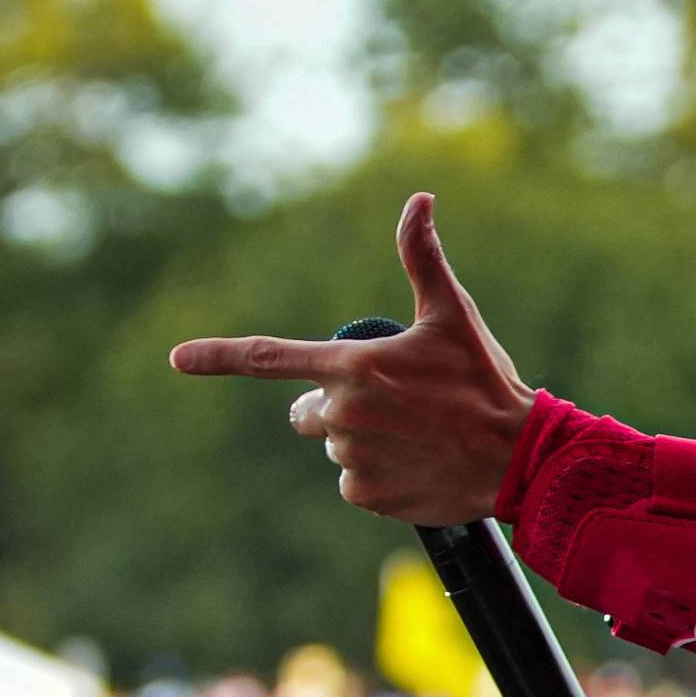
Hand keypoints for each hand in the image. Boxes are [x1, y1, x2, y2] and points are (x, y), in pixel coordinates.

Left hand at [167, 194, 538, 526]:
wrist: (519, 457)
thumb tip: (418, 199)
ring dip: (363, 442)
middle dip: (336, 406)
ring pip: (335, 448)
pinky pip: (353, 485)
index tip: (176, 359)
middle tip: (394, 407)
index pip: (268, 358)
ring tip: (416, 437)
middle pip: (308, 412)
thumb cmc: (484, 382)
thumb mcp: (452, 315)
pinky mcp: (367, 496)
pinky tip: (416, 465)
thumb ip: (423, 258)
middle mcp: (342, 414)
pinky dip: (378, 477)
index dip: (218, 356)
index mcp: (352, 366)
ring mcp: (352, 460)